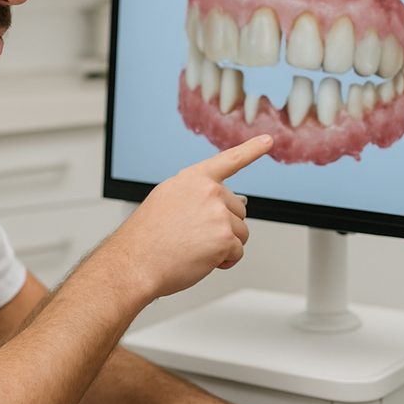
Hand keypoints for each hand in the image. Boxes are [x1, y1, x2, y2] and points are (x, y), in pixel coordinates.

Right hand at [107, 135, 272, 298]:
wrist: (135, 263)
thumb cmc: (146, 238)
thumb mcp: (166, 200)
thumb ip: (196, 195)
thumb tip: (224, 204)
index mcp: (193, 179)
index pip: (229, 160)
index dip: (251, 149)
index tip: (268, 141)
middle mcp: (208, 191)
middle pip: (238, 209)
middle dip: (224, 226)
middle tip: (196, 237)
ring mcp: (218, 214)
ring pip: (241, 232)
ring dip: (225, 245)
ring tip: (196, 249)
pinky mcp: (224, 238)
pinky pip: (237, 252)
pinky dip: (224, 261)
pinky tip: (201, 260)